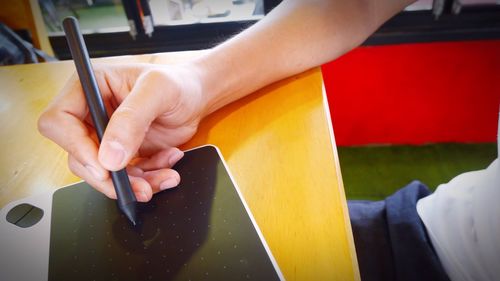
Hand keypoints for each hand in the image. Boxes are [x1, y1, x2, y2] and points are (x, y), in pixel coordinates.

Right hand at [38, 63, 205, 201]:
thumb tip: (109, 156)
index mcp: (89, 88)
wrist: (197, 98)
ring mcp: (107, 137)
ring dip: (133, 183)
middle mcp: (92, 114)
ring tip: (164, 175)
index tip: (103, 165)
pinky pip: (125, 178)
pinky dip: (147, 179)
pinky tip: (167, 165)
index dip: (75, 146)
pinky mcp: (123, 155)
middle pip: (78, 156)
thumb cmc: (178, 83)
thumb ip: (132, 120)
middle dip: (108, 176)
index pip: (58, 121)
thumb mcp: (157, 91)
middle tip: (136, 186)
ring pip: (102, 173)